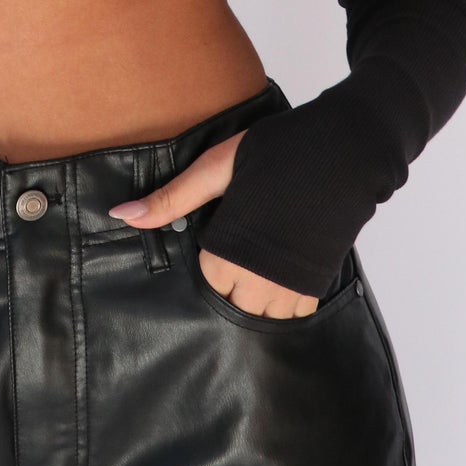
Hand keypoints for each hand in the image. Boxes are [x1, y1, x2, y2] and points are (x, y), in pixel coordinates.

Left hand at [106, 132, 320, 319]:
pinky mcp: (317, 282)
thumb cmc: (276, 153)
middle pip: (232, 302)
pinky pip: (293, 312)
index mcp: (230, 252)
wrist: (345, 151)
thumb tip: (120, 215)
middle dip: (231, 278)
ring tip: (258, 257)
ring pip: (262, 314)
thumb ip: (172, 198)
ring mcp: (292, 286)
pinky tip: (281, 266)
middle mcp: (260, 279)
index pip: (206, 280)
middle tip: (241, 242)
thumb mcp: (215, 168)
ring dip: (256, 293)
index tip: (219, 231)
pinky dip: (284, 297)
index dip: (209, 256)